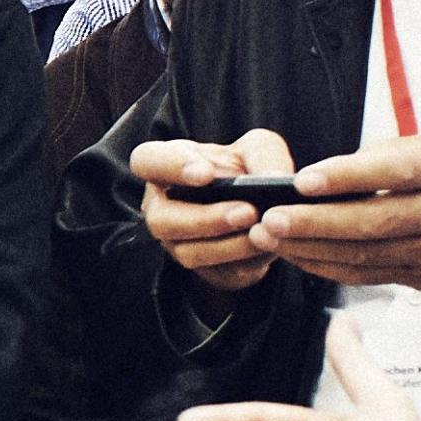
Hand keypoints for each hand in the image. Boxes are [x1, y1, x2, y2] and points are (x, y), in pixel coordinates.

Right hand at [133, 130, 297, 294]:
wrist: (261, 209)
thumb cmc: (246, 168)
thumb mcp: (258, 149)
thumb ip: (264, 156)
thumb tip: (273, 179)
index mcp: (165, 164)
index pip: (147, 161)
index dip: (171, 167)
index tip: (206, 174)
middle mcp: (161, 205)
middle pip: (161, 219)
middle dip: (206, 218)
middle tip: (248, 212)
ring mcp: (175, 241)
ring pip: (187, 251)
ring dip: (228, 245)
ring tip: (262, 232)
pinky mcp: (200, 267)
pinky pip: (215, 271)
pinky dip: (243, 260)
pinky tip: (267, 247)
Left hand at [252, 136, 420, 299]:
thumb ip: (390, 155)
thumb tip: (331, 171)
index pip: (397, 171)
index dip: (349, 176)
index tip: (306, 179)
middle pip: (372, 223)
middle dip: (315, 223)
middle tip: (270, 218)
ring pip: (362, 255)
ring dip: (309, 249)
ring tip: (268, 237)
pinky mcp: (418, 279)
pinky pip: (364, 274)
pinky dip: (325, 267)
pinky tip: (294, 255)